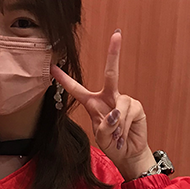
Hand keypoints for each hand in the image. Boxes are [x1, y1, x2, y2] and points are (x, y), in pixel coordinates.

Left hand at [50, 31, 155, 179]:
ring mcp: (124, 100)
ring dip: (115, 127)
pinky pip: (127, 114)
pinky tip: (124, 135)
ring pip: (118, 109)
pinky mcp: (136, 106)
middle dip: (114, 53)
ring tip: (116, 137)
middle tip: (117, 34)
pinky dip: (123, 128)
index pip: (76, 89)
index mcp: (92, 103)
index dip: (64, 79)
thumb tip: (116, 113)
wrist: (128, 154)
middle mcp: (109, 97)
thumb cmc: (111, 144)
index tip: (53, 67)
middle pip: (111, 73)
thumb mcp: (100, 137)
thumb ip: (103, 126)